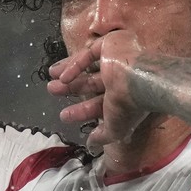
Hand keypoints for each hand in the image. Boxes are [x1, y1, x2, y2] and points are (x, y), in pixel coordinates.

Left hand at [47, 31, 148, 151]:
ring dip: (68, 74)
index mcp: (124, 96)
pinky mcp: (110, 44)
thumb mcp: (115, 127)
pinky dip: (75, 65)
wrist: (139, 78)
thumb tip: (91, 145)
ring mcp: (115, 60)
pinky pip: (89, 54)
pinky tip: (62, 76)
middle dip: (71, 89)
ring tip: (51, 80)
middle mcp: (120, 78)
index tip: (64, 115)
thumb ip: (102, 136)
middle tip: (52, 91)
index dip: (82, 110)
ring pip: (88, 67)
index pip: (100, 103)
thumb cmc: (128, 105)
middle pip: (91, 83)